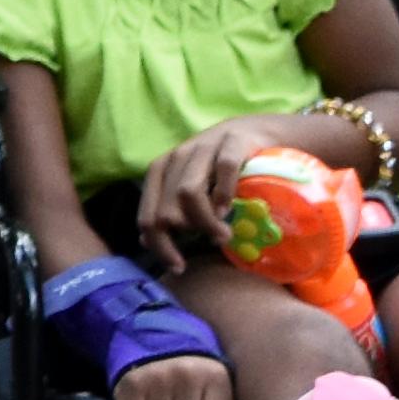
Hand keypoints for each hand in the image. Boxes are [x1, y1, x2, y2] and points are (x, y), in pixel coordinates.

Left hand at [137, 119, 279, 271]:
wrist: (254, 132)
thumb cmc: (218, 168)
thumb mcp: (189, 187)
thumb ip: (167, 210)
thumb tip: (145, 241)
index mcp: (160, 171)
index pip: (147, 217)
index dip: (159, 247)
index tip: (179, 267)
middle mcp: (176, 157)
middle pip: (166, 210)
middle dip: (185, 236)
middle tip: (211, 244)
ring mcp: (203, 147)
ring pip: (187, 193)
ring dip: (205, 222)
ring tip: (223, 235)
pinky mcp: (232, 141)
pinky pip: (223, 169)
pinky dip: (224, 194)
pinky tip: (230, 210)